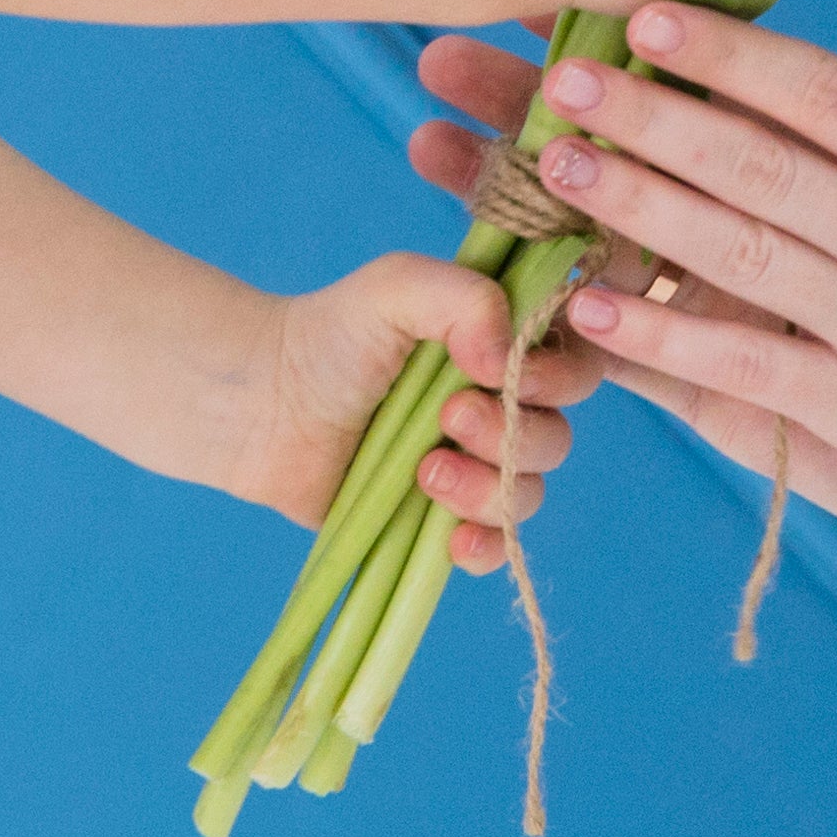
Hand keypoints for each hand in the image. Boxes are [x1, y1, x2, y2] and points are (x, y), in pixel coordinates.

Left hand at [238, 247, 586, 575]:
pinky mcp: (439, 519)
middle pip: (556, 437)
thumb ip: (462, 298)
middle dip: (511, 433)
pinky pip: (494, 549)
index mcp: (500, 348)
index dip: (558, 378)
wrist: (261, 405)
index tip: (511, 372)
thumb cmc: (328, 337)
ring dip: (487, 487)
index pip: (575, 367)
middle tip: (448, 415)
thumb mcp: (395, 288)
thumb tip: (504, 357)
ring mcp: (471, 468)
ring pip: (527, 494)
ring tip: (424, 469)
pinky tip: (451, 540)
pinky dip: (483, 547)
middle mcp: (497, 409)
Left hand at [487, 0, 836, 567]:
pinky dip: (663, 339)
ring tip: (554, 163)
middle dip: (652, 117)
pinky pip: (744, 370)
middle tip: (556, 78)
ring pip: (738, 258)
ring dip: (636, 209)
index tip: (645, 16)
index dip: (730, 54)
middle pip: (763, 166)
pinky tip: (591, 307)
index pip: (827, 94)